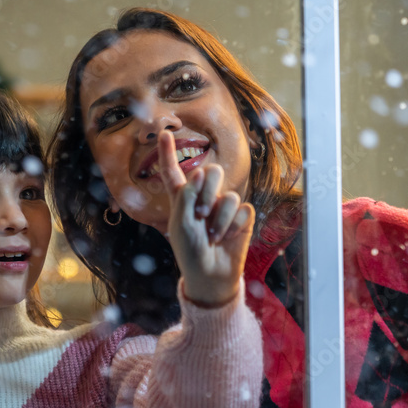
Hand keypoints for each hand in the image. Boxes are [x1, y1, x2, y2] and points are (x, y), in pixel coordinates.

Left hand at [157, 130, 254, 306]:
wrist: (210, 274)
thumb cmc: (189, 251)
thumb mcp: (180, 224)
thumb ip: (187, 195)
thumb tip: (199, 170)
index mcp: (182, 197)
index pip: (174, 171)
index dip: (169, 153)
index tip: (164, 133)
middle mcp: (204, 197)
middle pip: (212, 173)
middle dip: (208, 191)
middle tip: (201, 214)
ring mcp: (224, 206)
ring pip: (229, 195)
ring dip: (219, 218)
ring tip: (212, 235)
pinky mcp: (242, 217)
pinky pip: (243, 210)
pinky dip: (233, 226)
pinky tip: (226, 238)